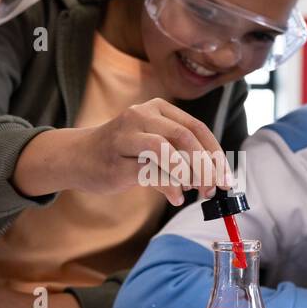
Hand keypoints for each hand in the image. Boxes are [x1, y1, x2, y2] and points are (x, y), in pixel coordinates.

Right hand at [13, 98, 232, 205]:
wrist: (78, 156)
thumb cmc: (123, 152)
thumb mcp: (154, 144)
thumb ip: (180, 154)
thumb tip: (214, 176)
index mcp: (157, 108)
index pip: (196, 128)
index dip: (216, 154)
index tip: (227, 178)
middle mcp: (142, 116)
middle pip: (185, 136)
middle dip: (206, 166)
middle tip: (214, 189)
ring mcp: (126, 136)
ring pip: (166, 149)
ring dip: (188, 174)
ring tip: (196, 192)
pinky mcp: (116, 160)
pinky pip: (149, 172)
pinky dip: (169, 187)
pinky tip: (176, 198)